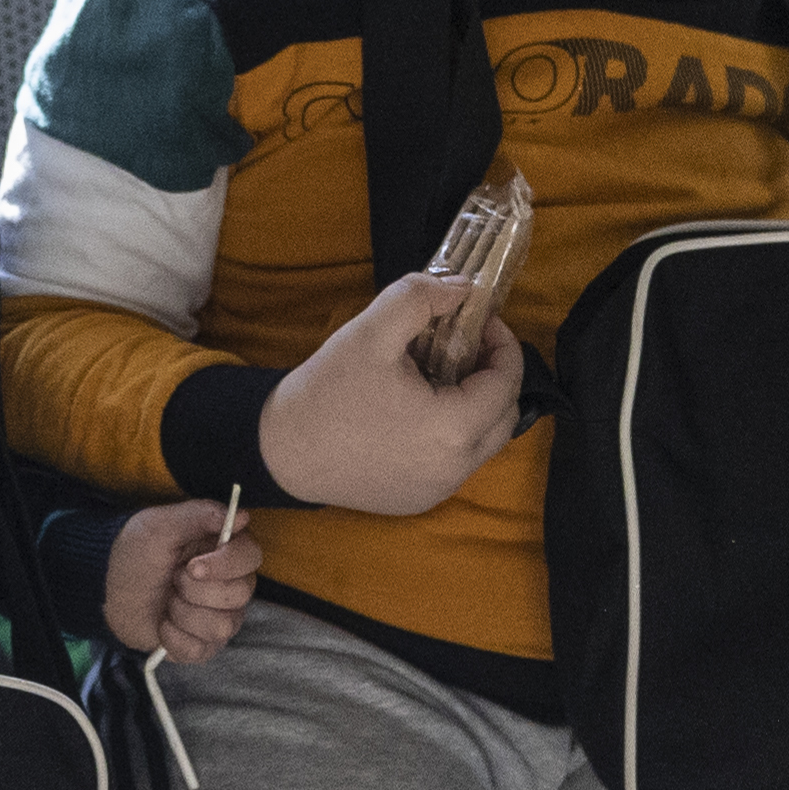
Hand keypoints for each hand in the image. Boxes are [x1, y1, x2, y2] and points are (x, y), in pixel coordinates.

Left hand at [104, 496, 263, 661]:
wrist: (108, 588)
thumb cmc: (136, 553)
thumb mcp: (159, 525)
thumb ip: (200, 515)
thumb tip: (242, 516)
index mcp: (224, 551)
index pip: (250, 556)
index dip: (225, 564)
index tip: (192, 566)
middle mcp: (230, 585)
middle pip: (240, 594)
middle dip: (195, 590)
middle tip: (172, 580)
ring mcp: (219, 617)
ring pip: (222, 626)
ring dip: (183, 613)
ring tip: (166, 602)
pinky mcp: (204, 645)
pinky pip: (201, 650)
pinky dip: (174, 637)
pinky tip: (162, 624)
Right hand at [255, 271, 528, 517]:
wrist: (280, 451)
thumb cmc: (326, 392)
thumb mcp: (370, 331)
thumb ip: (420, 297)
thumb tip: (464, 288)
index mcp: (453, 428)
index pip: (508, 381)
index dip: (502, 343)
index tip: (479, 319)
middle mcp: (455, 468)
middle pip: (505, 415)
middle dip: (494, 375)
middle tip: (464, 346)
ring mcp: (438, 490)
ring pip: (482, 442)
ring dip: (474, 405)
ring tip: (438, 376)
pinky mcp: (418, 500)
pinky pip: (454, 463)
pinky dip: (451, 434)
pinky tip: (417, 412)